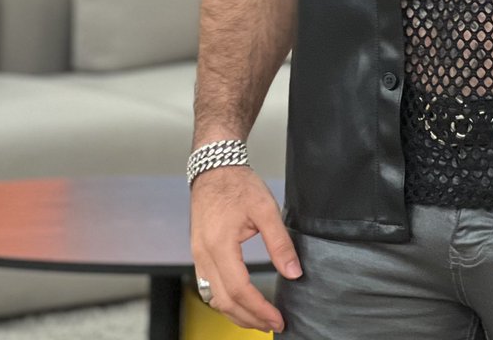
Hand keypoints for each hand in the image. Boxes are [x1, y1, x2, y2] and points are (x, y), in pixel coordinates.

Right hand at [190, 166, 301, 331]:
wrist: (214, 168)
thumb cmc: (239, 185)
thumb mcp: (266, 209)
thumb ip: (280, 243)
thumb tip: (294, 272)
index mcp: (220, 245)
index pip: (239, 290)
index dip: (260, 309)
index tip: (278, 319)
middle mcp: (203, 255)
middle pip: (224, 301)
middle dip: (249, 319)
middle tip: (272, 325)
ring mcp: (198, 255)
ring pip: (213, 298)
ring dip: (236, 314)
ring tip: (259, 320)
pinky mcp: (199, 253)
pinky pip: (208, 287)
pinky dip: (225, 301)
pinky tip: (241, 302)